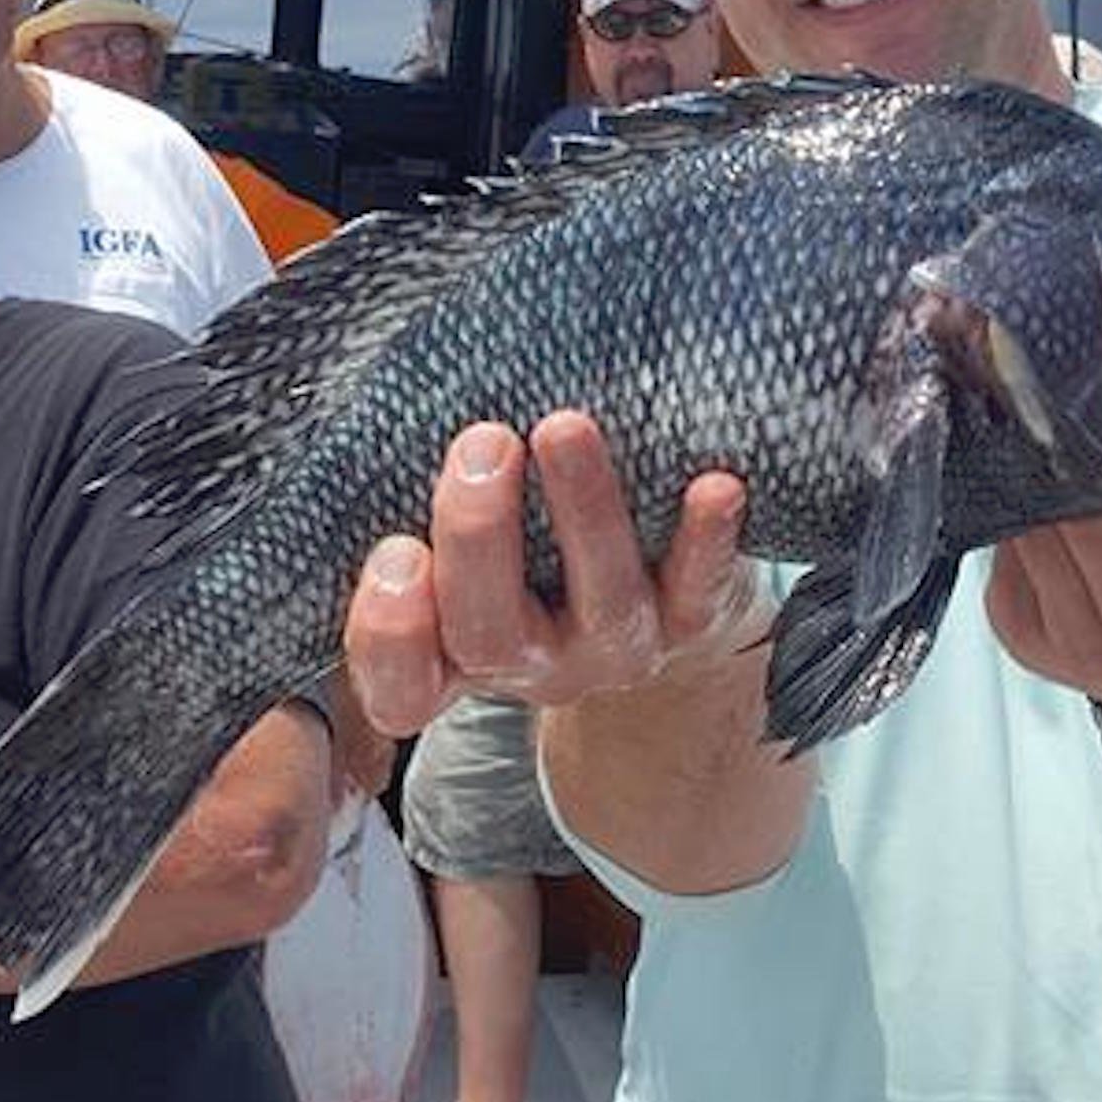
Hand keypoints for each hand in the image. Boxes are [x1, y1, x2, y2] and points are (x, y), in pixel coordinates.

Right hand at [339, 415, 757, 743]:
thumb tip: (387, 415)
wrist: (653, 595)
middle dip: (480, 536)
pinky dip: (706, 538)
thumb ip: (413, 507)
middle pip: (489, 635)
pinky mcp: (690, 622)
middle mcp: (529, 665)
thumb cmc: (526, 551)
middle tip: (482, 444)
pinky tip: (714, 486)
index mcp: (452, 655)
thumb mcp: (459, 547)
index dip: (391, 635)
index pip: (401, 686)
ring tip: (565, 427)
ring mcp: (612, 651)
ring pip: (599, 602)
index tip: (397, 551)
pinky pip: (700, 586)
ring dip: (583, 512)